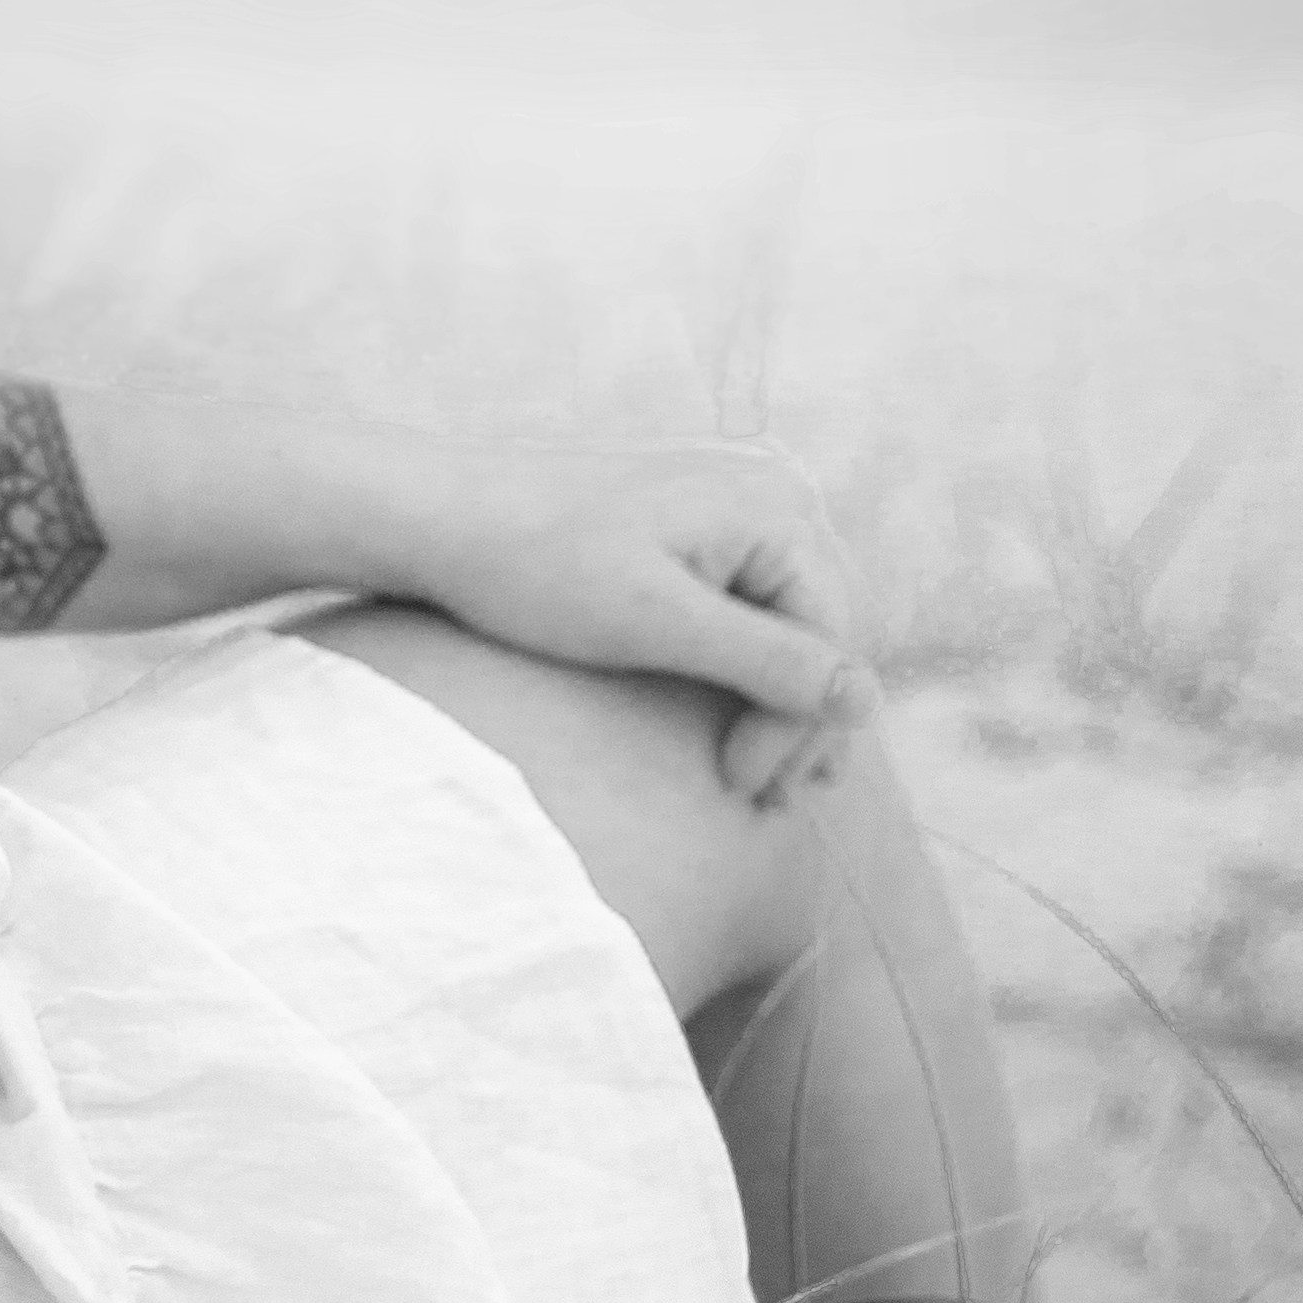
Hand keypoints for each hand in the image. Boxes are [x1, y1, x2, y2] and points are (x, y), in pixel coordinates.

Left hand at [392, 429, 873, 806]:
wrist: (437, 516)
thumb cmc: (535, 566)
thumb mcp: (657, 624)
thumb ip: (768, 661)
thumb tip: (866, 702)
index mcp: (773, 508)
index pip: (829, 642)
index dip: (797, 727)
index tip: (744, 791)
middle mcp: (767, 497)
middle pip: (818, 634)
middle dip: (797, 723)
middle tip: (771, 805)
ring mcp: (730, 511)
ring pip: (786, 628)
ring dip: (776, 705)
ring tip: (764, 783)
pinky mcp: (691, 533)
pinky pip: (745, 611)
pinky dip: (742, 671)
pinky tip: (733, 723)